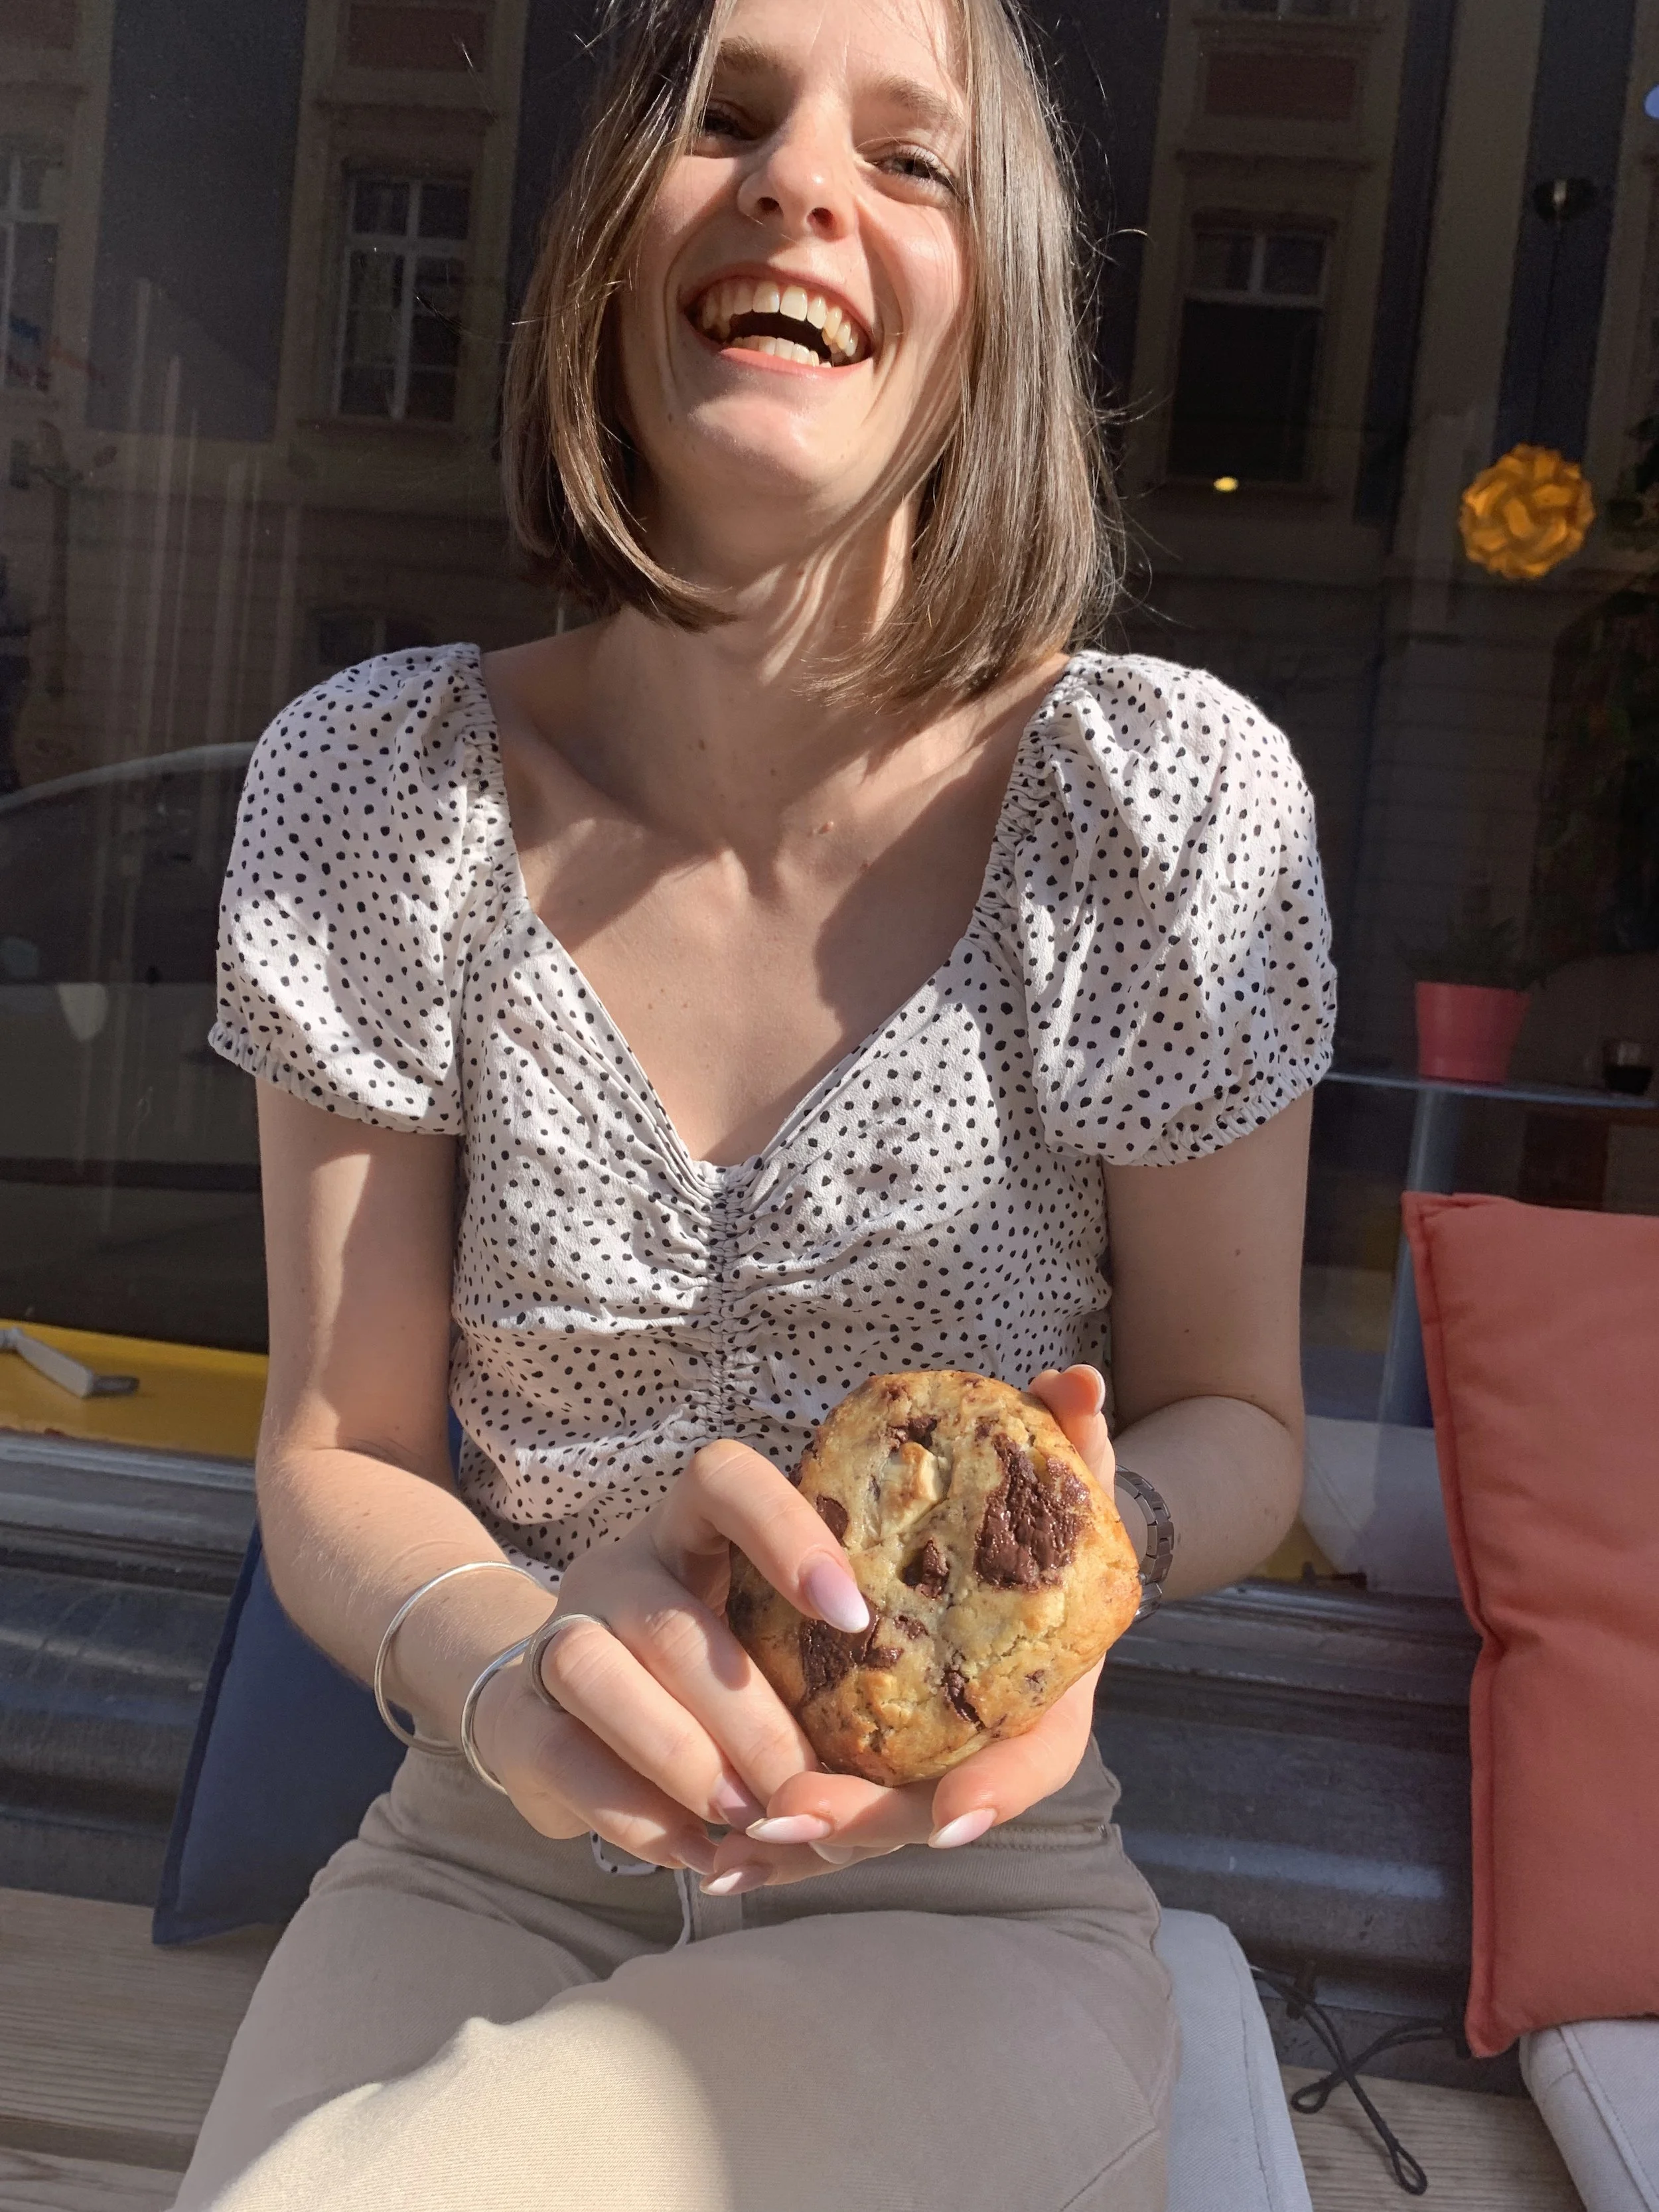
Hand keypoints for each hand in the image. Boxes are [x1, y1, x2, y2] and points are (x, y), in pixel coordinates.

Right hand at [469, 1439, 870, 1876]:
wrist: (561, 1717)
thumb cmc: (706, 1686)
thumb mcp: (762, 1655)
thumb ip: (823, 1682)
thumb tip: (931, 1770)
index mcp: (690, 1531)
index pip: (723, 1478)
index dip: (785, 1530)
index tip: (853, 1613)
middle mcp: (620, 1570)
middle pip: (673, 1622)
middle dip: (750, 1717)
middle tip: (811, 1788)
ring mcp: (559, 1636)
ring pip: (598, 1672)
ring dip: (683, 1757)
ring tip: (747, 1816)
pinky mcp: (517, 1719)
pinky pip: (564, 1756)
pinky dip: (637, 1816)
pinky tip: (698, 1850)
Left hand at [698, 1365, 1115, 1894]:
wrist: (1031, 1566)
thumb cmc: (1041, 1527)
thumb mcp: (1064, 1481)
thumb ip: (1072, 1436)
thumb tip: (1076, 1379)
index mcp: (1045, 1696)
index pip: (1032, 1762)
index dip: (996, 1789)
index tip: (953, 1813)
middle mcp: (986, 1745)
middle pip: (929, 1807)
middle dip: (865, 1820)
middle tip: (793, 1814)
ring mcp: (928, 1765)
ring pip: (870, 1826)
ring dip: (808, 1843)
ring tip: (733, 1851)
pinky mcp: (875, 1766)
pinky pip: (830, 1818)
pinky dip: (782, 1849)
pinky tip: (716, 1866)